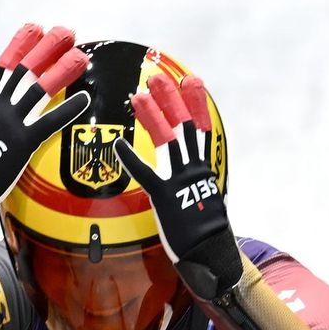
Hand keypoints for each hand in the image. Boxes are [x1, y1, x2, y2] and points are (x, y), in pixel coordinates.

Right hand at [0, 24, 90, 223]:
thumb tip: (0, 115)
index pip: (5, 65)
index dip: (20, 44)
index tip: (34, 28)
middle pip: (25, 69)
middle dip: (46, 48)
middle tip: (66, 32)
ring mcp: (9, 123)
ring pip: (38, 89)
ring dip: (61, 69)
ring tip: (80, 56)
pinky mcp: (21, 143)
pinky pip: (49, 122)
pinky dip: (68, 109)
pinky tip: (84, 99)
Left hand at [114, 73, 240, 297]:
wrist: (210, 252)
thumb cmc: (207, 233)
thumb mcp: (206, 202)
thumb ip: (198, 185)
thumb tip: (195, 178)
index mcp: (204, 168)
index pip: (201, 128)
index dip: (196, 103)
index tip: (191, 81)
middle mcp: (193, 169)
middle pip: (183, 126)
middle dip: (170, 99)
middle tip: (157, 77)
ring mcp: (180, 180)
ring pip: (167, 140)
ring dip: (153, 115)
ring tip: (139, 95)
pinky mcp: (164, 196)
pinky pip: (144, 173)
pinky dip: (130, 157)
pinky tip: (118, 143)